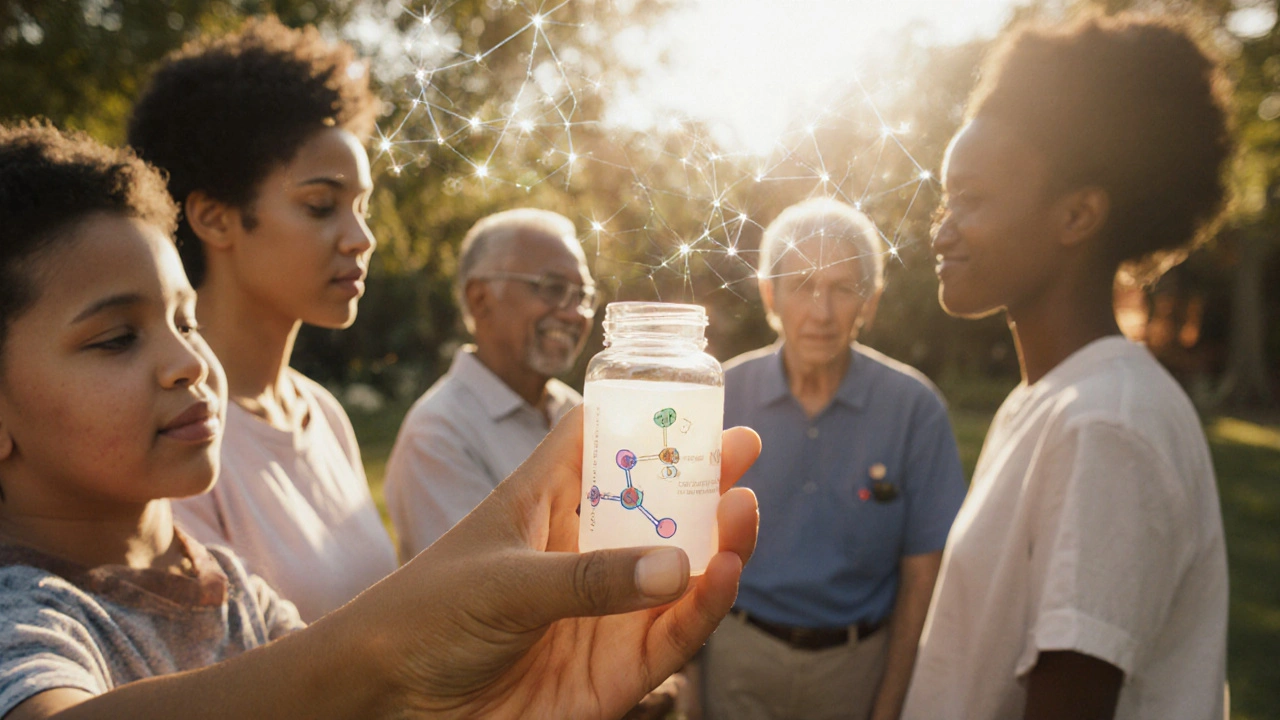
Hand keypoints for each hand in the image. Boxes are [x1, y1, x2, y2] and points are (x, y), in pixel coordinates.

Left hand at [356, 405, 760, 718]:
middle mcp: (584, 553)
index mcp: (545, 506)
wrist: (388, 702)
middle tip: (748, 446)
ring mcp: (604, 611)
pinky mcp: (616, 671)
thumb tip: (680, 566)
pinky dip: (704, 608)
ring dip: (716, 541)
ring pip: (679, 572)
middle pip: (656, 506)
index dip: (642, 417)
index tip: (692, 394)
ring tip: (743, 509)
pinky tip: (724, 573)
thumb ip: (589, 577)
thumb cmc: (424, 617)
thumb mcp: (503, 582)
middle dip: (702, 478)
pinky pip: (673, 636)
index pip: (598, 444)